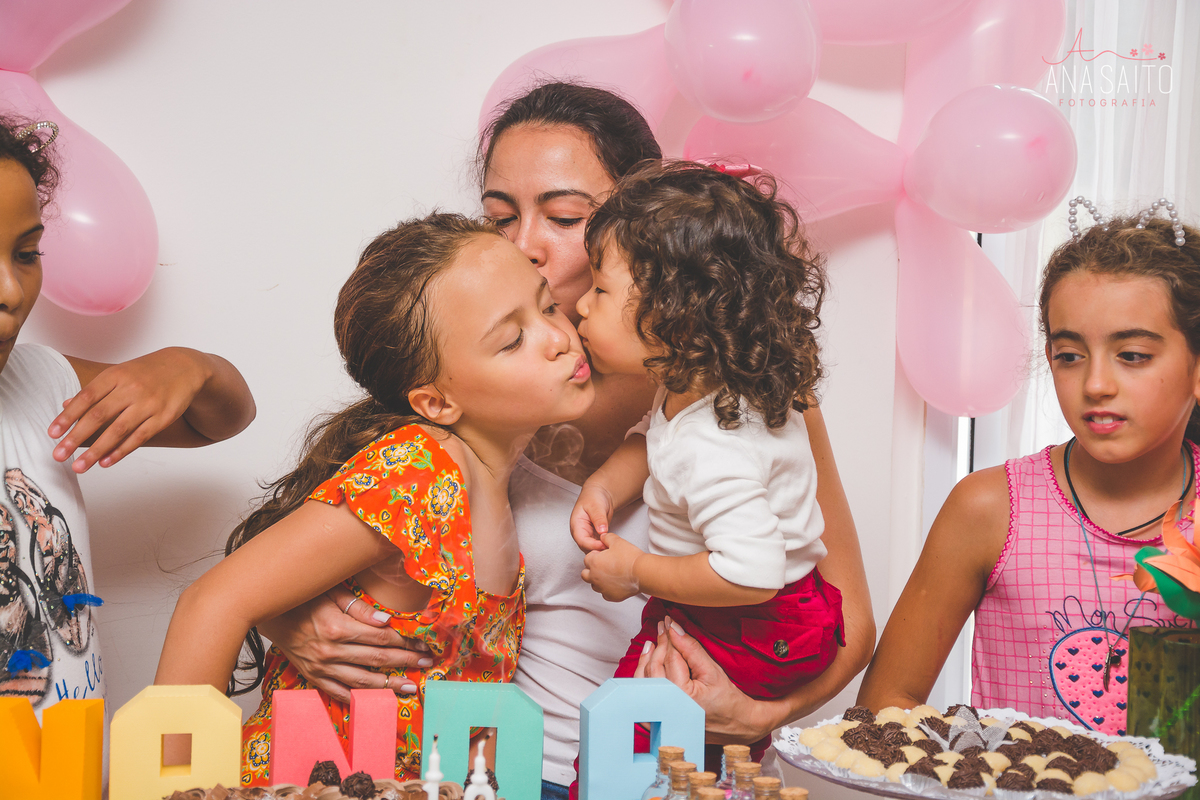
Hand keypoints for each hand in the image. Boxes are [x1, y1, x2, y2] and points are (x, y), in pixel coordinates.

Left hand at [51, 348, 207, 471]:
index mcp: (116, 376)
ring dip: (97, 451)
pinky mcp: (163, 417)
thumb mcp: (119, 373)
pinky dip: (121, 451)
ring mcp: (149, 404)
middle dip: (76, 437)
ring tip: (80, 467)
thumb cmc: (147, 371)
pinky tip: (106, 462)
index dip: (68, 417)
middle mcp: (131, 389)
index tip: (52, 434)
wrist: (185, 366)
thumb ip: (94, 390)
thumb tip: (66, 405)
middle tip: (59, 455)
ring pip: (118, 430)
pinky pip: (139, 437)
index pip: (86, 398)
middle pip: (99, 416)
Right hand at [257, 586, 432, 703]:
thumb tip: (386, 621)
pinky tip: (375, 699)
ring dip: (389, 685)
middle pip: (378, 660)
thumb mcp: (330, 592)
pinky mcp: (313, 676)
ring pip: (362, 682)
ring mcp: (321, 667)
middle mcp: (331, 651)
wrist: (266, 611)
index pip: (382, 638)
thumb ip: (359, 608)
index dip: (406, 642)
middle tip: (427, 664)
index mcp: (338, 628)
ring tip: (410, 688)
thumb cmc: (301, 597)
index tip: (422, 644)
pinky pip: (338, 692)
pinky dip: (358, 697)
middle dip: (406, 662)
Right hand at [570, 483, 614, 551]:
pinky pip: (599, 546)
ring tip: (612, 548)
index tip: (604, 544)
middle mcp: (581, 533)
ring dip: (601, 550)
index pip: (582, 540)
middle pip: (586, 548)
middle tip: (610, 548)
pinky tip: (612, 545)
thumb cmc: (593, 497)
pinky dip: (605, 547)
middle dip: (597, 550)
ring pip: (593, 549)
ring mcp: (588, 536)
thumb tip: (602, 530)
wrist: (599, 494)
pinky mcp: (595, 537)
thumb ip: (598, 518)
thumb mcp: (596, 506)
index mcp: (576, 525)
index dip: (592, 545)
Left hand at [581, 532, 642, 600]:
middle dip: (592, 569)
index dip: (595, 555)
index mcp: (594, 563)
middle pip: (585, 574)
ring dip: (598, 580)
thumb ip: (606, 538)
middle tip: (603, 565)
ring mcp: (602, 588)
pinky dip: (607, 589)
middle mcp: (595, 577)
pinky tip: (615, 583)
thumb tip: (603, 537)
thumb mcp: (617, 541)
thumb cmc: (630, 557)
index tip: (603, 555)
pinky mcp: (611, 596)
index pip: (587, 559)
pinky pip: (604, 594)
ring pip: (594, 585)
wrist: (642, 572)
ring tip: (610, 574)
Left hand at [635, 615, 774, 743]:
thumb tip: (674, 627)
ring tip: (654, 641)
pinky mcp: (658, 718)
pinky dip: (643, 675)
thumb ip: (691, 648)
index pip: (671, 658)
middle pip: (655, 667)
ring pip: (645, 679)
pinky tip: (647, 662)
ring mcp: (660, 714)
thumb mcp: (712, 670)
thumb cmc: (727, 699)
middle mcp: (668, 706)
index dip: (669, 637)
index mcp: (682, 696)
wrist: (736, 724)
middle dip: (660, 644)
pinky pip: (644, 694)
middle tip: (663, 626)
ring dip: (648, 658)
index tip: (668, 620)